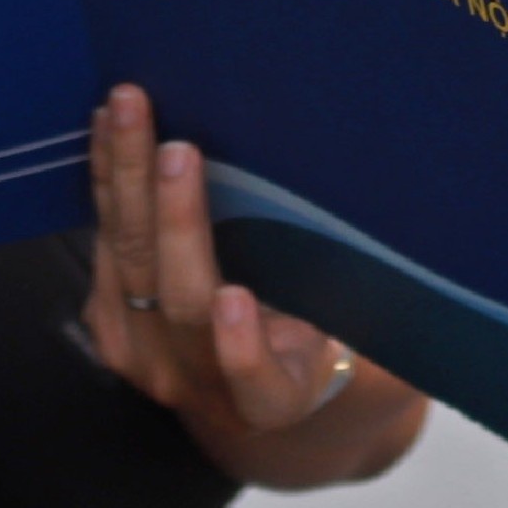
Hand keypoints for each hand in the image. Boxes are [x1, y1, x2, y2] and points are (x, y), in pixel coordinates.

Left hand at [83, 85, 426, 485]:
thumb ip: (368, 292)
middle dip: (174, 219)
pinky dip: (106, 182)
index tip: (233, 299)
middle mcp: (203, 385)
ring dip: (125, 180)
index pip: (257, 382)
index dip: (241, 349)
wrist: (262, 397)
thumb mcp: (366, 331)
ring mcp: (147, 358)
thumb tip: (404, 199)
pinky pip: (102, 248)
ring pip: (128, 265)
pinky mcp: (111, 325)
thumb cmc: (333, 338)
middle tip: (177, 148)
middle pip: (180, 300)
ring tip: (128, 110)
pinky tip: (106, 126)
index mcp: (277, 396)